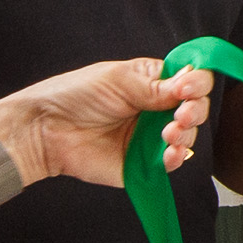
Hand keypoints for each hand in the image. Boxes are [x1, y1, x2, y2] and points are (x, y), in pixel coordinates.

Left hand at [0, 59, 213, 191]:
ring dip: (187, 133)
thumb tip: (191, 82)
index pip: (190, 79)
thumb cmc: (75, 95)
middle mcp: (156, 109)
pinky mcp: (143, 163)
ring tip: (170, 132)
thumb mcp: (119, 79)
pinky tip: (168, 151)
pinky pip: (171, 162)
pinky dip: (176, 157)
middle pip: (195, 108)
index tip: (187, 88)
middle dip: (195, 109)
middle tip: (182, 113)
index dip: (197, 82)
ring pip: (188, 135)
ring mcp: (151, 137)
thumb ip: (157, 85)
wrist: (45, 129)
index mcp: (153, 82)